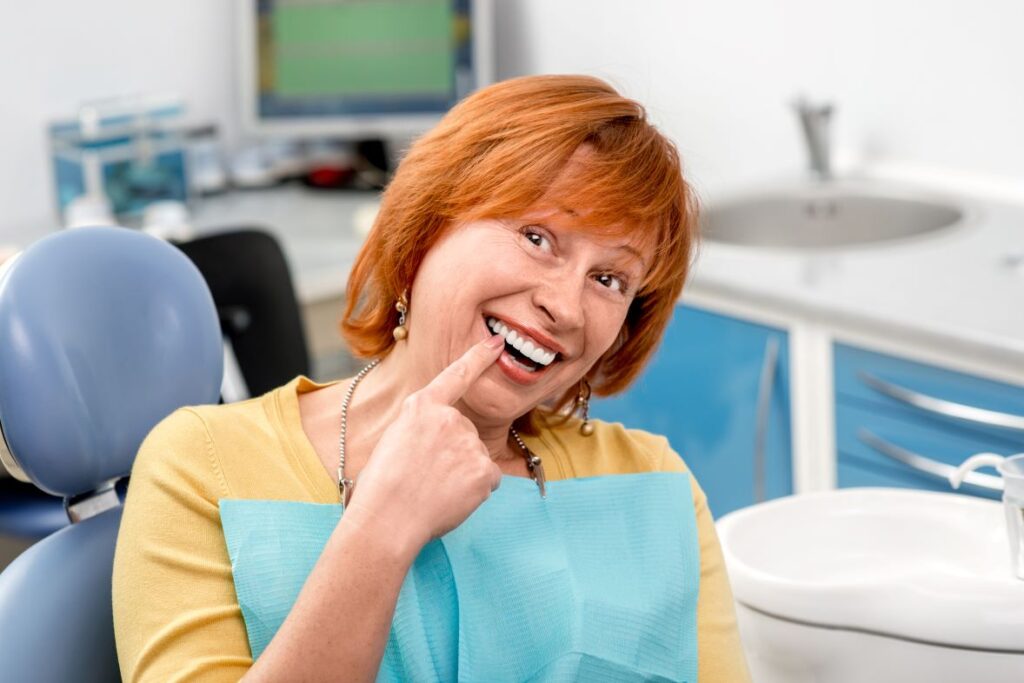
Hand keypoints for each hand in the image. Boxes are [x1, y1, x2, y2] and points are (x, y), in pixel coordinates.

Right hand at [342, 334, 505, 551]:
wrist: (387, 520)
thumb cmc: (380, 488)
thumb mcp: (393, 441)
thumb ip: (422, 430)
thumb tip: (440, 445)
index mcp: (421, 407)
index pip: (456, 375)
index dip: (478, 358)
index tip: (497, 344)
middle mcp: (449, 418)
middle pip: (464, 432)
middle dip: (452, 454)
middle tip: (424, 477)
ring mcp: (469, 443)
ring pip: (474, 458)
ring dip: (461, 474)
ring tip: (432, 490)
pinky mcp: (484, 469)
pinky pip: (487, 479)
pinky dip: (474, 491)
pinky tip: (450, 499)